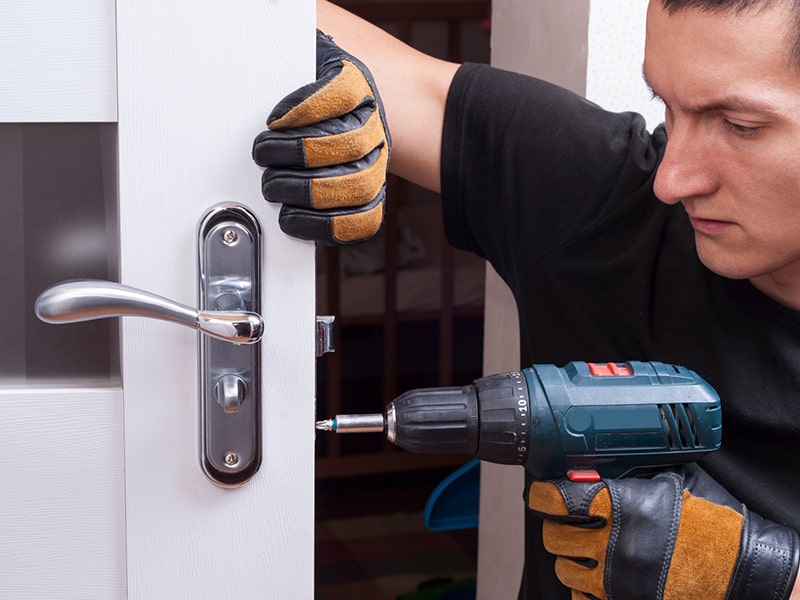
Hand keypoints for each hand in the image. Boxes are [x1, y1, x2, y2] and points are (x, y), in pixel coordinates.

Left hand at [252, 30, 389, 244]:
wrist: (361, 114)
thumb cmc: (315, 88)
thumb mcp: (303, 54)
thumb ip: (292, 40)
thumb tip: (257, 22)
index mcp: (357, 85)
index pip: (340, 93)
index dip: (304, 109)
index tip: (274, 117)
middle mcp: (373, 126)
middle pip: (347, 144)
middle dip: (296, 154)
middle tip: (263, 155)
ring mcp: (374, 165)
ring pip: (356, 186)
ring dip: (308, 191)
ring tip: (274, 187)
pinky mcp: (367, 199)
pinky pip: (360, 222)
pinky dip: (325, 227)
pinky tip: (294, 218)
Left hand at [528, 465, 798, 599]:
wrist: (748, 572)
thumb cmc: (716, 526)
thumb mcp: (675, 482)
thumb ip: (635, 472)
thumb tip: (602, 461)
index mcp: (626, 506)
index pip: (560, 499)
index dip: (543, 496)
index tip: (542, 495)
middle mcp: (616, 545)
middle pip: (555, 536)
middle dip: (557, 526)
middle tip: (566, 521)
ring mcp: (618, 580)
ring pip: (565, 569)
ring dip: (570, 558)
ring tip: (585, 550)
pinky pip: (582, 599)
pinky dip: (585, 589)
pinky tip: (599, 577)